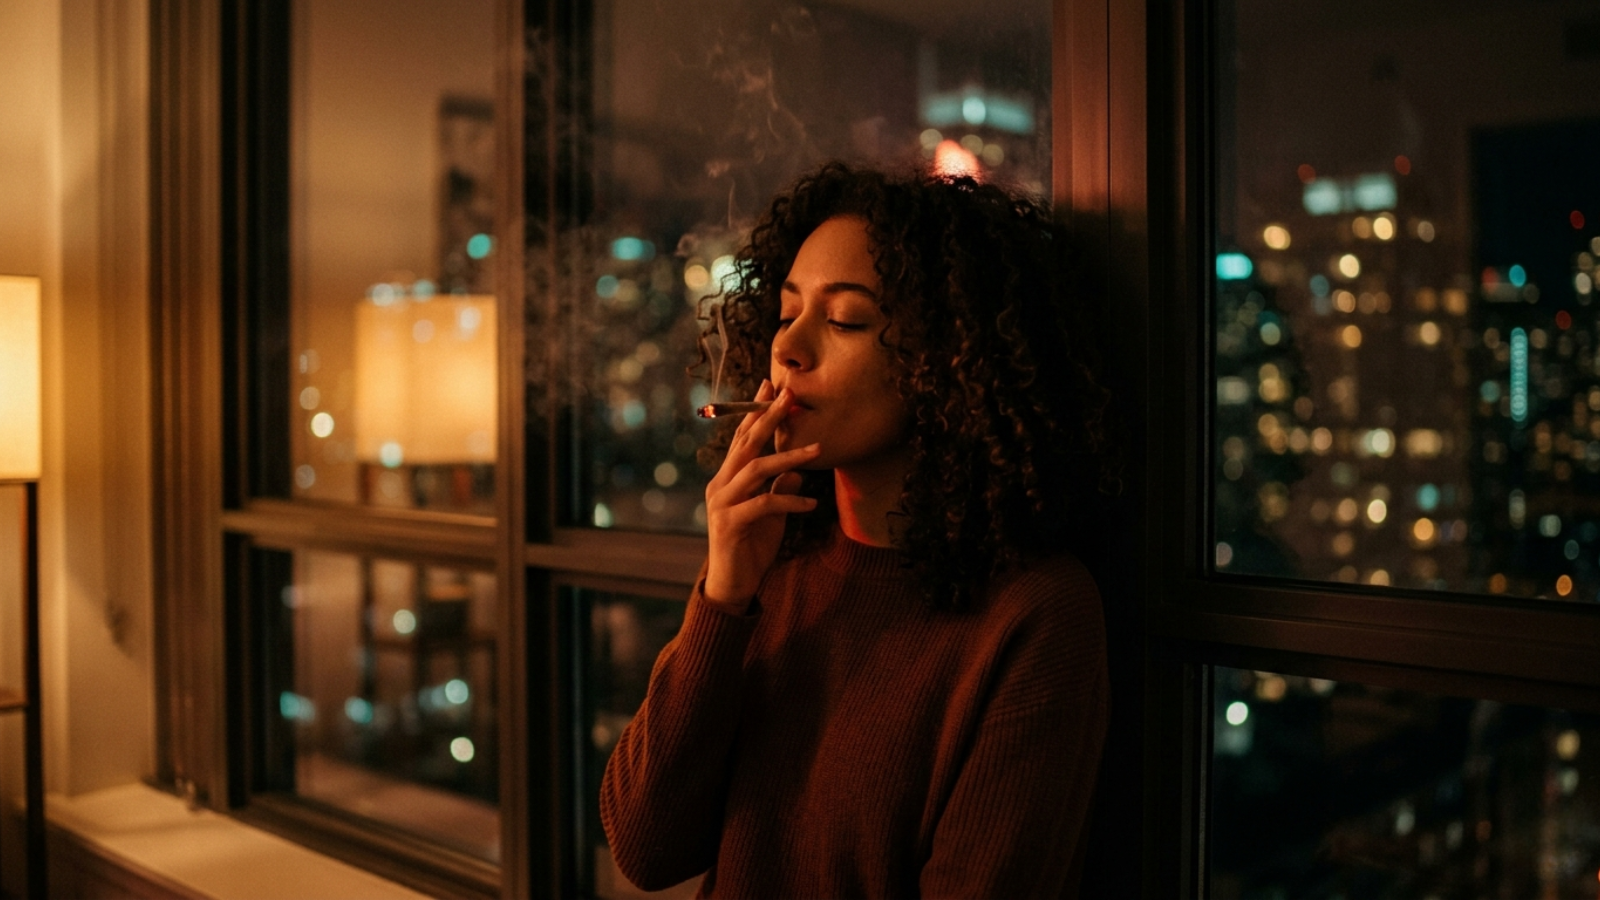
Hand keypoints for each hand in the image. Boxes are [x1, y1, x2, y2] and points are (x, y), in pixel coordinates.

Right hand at [702, 380, 820, 612]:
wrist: (733, 585)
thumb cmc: (751, 548)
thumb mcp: (772, 515)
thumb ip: (780, 489)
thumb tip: (799, 469)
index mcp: (726, 479)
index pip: (741, 439)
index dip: (755, 411)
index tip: (771, 386)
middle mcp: (719, 486)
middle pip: (745, 445)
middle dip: (768, 418)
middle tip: (790, 397)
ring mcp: (721, 504)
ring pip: (756, 469)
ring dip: (788, 457)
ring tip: (818, 450)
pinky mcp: (731, 524)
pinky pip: (764, 504)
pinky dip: (790, 500)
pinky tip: (812, 502)